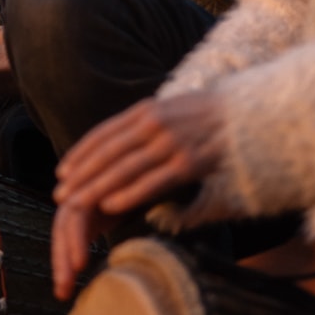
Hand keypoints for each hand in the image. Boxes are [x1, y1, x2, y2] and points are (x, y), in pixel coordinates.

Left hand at [49, 91, 226, 299]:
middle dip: (81, 174)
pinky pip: (151, 181)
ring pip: (123, 168)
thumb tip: (128, 139)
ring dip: (96, 187)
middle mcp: (155, 123)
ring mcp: (171, 142)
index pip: (104, 132)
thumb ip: (150, 122)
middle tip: (60, 192)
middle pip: (107, 151)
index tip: (63, 169)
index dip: (81, 152)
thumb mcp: (175, 108)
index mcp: (148, 109)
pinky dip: (127, 193)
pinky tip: (109, 205)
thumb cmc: (214, 115)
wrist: (253, 112)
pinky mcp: (188, 163)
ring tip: (76, 203)